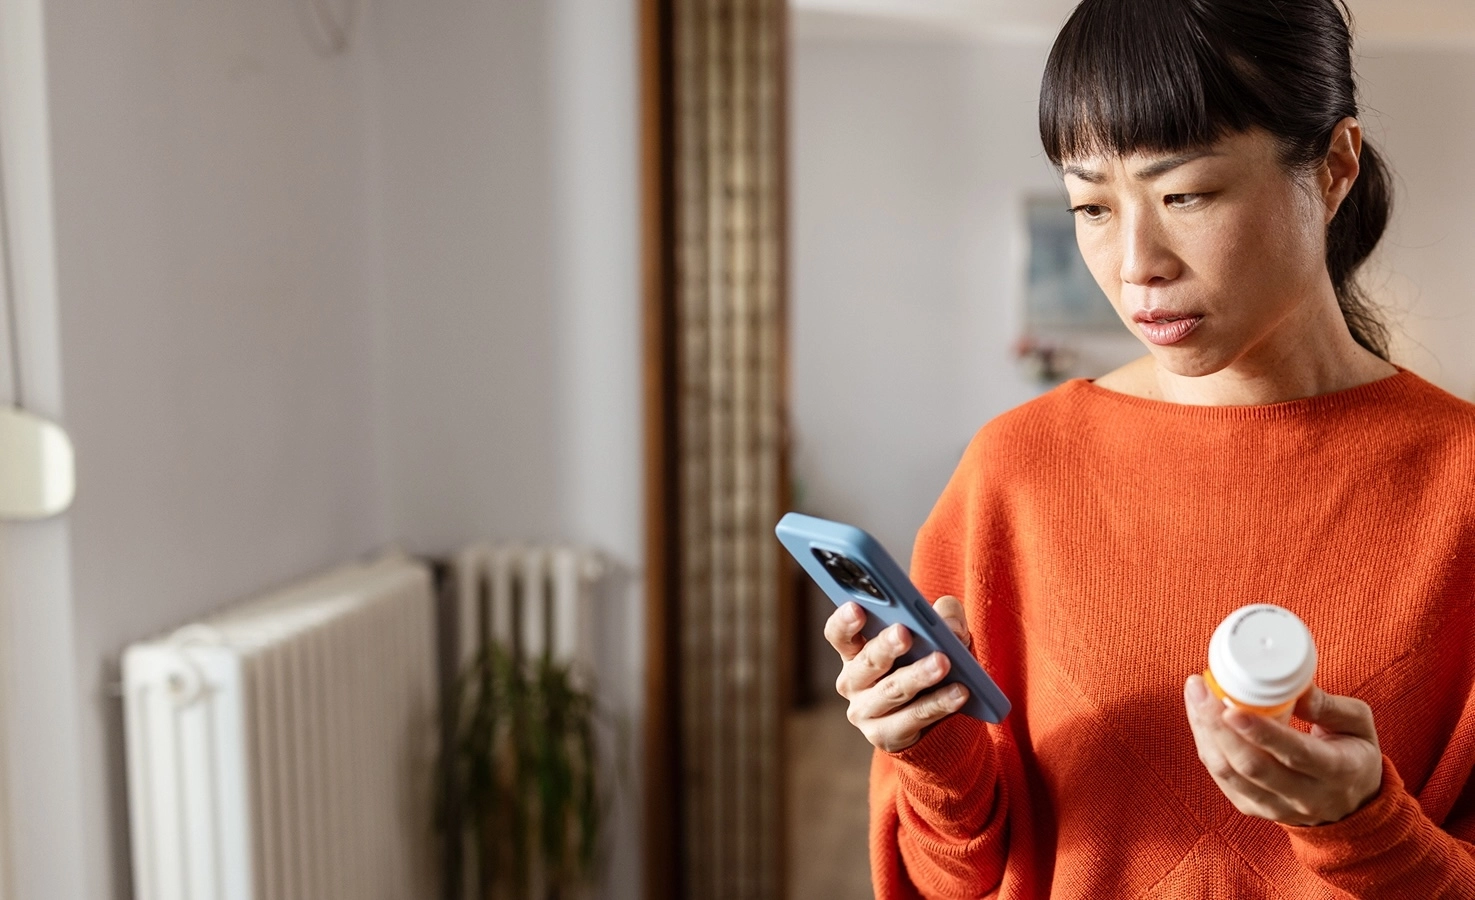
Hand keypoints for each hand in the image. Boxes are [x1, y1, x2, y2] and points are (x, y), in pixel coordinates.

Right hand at [824, 596, 972, 752]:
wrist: (936, 719)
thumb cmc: (929, 662)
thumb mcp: (937, 635)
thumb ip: (944, 618)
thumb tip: (950, 627)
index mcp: (854, 650)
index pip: (839, 634)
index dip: (845, 622)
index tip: (857, 608)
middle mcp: (853, 681)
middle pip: (867, 661)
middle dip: (886, 646)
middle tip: (903, 632)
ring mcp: (865, 712)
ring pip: (891, 690)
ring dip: (917, 676)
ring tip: (942, 662)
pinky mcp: (885, 736)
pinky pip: (914, 718)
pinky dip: (938, 703)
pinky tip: (959, 692)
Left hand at [1184, 675, 1383, 825]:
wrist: (1352, 805)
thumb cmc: (1354, 754)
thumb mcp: (1359, 724)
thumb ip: (1329, 705)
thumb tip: (1295, 685)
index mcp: (1336, 771)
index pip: (1294, 753)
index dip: (1260, 731)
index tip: (1232, 706)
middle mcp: (1305, 796)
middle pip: (1252, 765)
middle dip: (1218, 725)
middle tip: (1200, 688)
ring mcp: (1276, 806)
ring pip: (1230, 773)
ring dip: (1205, 732)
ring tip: (1195, 694)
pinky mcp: (1253, 808)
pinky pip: (1222, 778)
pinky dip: (1206, 745)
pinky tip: (1199, 716)